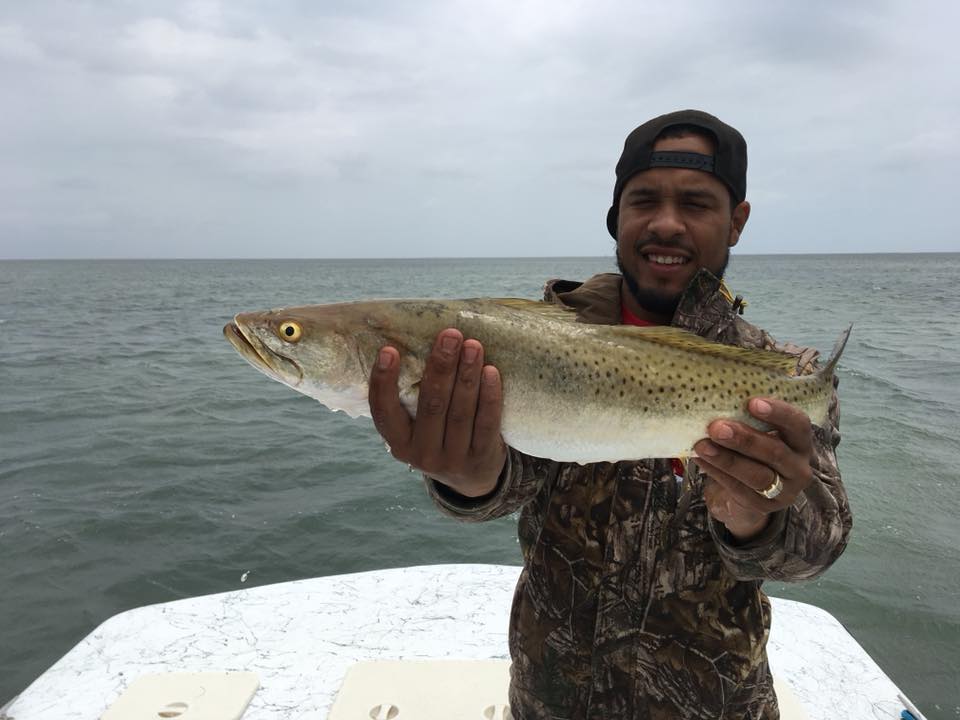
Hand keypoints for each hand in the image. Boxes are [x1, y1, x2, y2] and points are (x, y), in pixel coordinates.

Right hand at [368, 328, 507, 497]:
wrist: (472, 480)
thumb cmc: (439, 438)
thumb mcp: (417, 429)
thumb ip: (412, 399)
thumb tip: (411, 341)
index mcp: (399, 443)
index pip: (383, 412)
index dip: (383, 382)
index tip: (389, 350)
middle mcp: (422, 454)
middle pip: (431, 406)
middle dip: (441, 367)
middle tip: (449, 336)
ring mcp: (453, 459)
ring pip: (459, 412)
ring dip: (466, 376)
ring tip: (472, 345)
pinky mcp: (481, 457)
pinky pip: (486, 423)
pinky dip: (489, 396)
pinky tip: (491, 372)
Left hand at [694, 397, 814, 541]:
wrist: (748, 492)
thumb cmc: (752, 450)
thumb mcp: (758, 432)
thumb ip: (747, 418)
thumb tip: (715, 398)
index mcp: (800, 442)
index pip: (798, 424)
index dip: (778, 413)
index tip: (752, 402)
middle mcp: (799, 467)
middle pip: (775, 452)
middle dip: (744, 439)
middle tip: (716, 427)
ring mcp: (784, 491)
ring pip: (757, 475)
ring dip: (727, 459)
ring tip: (702, 445)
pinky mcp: (764, 507)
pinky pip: (739, 489)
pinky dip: (717, 473)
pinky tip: (700, 459)